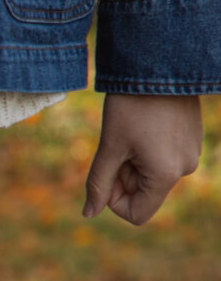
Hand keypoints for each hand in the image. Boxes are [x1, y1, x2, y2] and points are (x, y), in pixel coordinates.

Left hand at [84, 94, 204, 225]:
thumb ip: (98, 184)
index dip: (114, 201)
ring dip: (134, 164)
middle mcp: (186, 169)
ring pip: (152, 177)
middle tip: (117, 146)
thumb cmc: (130, 107)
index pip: (137, 214)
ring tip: (132, 134)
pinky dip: (146, 152)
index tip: (106, 174)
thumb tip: (88, 214)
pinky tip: (144, 127)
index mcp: (166, 175)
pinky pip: (164, 160)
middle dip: (123, 178)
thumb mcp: (109, 148)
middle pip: (143, 194)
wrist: (160, 66)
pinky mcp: (192, 140)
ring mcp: (192, 154)